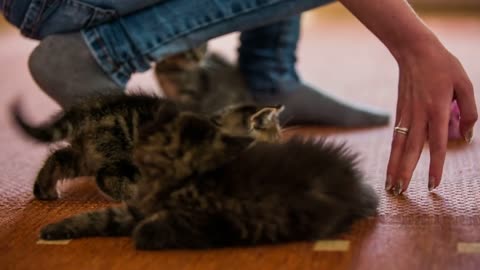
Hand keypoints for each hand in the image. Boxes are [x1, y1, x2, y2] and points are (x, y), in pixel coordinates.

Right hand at [385, 43, 476, 194]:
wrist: (414, 51)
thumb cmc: (442, 66)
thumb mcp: (464, 84)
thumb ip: (468, 111)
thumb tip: (466, 135)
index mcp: (436, 110)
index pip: (436, 145)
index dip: (435, 166)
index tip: (432, 185)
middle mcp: (418, 116)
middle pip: (410, 150)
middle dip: (404, 173)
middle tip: (399, 193)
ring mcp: (406, 115)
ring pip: (398, 146)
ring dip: (393, 167)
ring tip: (389, 186)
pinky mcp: (399, 113)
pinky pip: (395, 138)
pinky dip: (392, 154)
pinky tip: (390, 165)